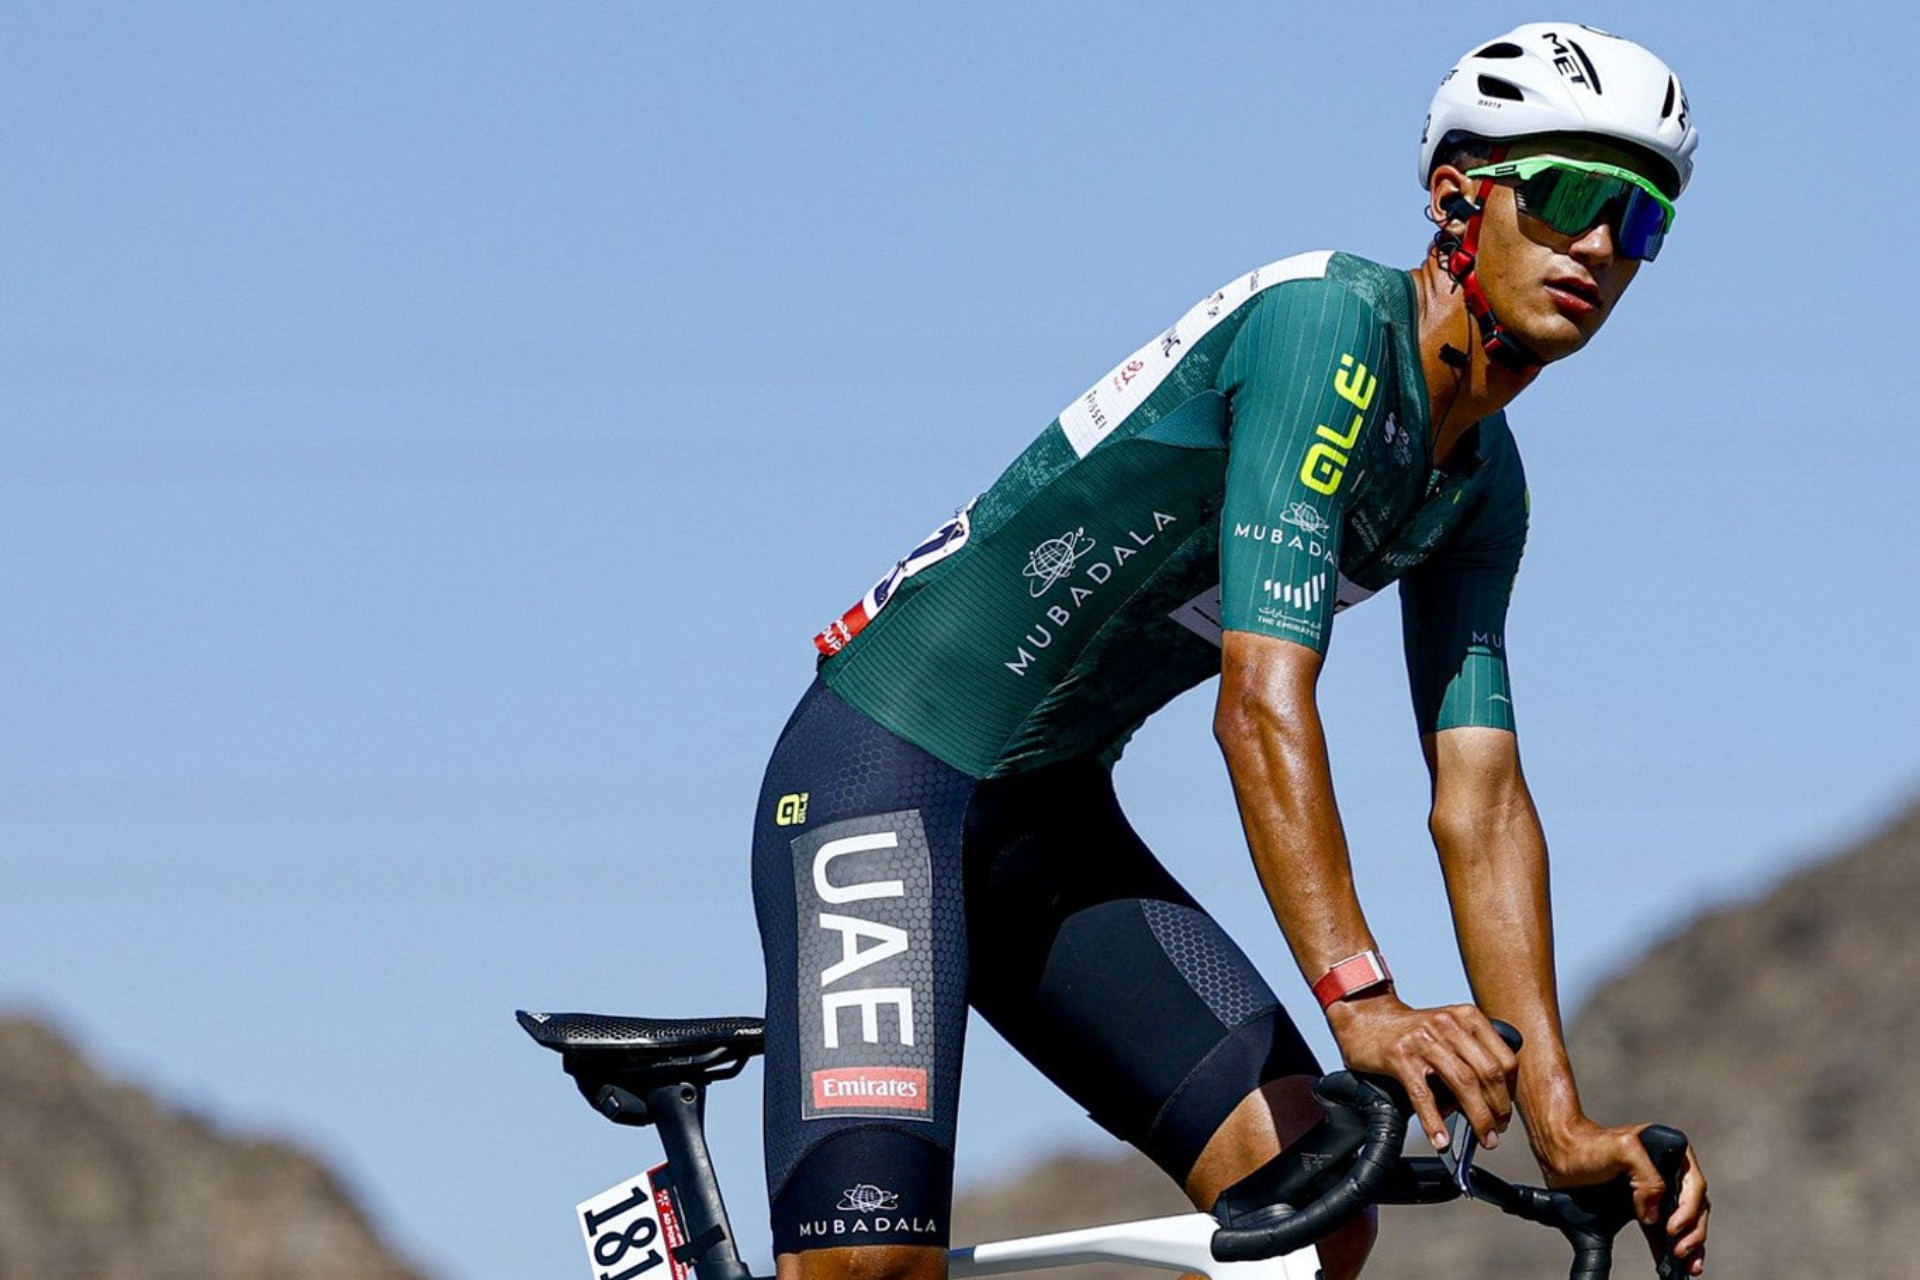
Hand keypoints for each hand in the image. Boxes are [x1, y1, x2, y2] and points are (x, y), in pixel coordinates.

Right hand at [1323, 992, 1517, 1150]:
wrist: (1366, 1016)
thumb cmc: (1410, 1029)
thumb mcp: (1447, 1029)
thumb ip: (1470, 1054)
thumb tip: (1490, 1099)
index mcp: (1466, 1017)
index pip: (1504, 1058)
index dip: (1511, 1090)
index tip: (1507, 1109)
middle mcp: (1448, 1025)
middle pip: (1488, 1072)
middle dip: (1499, 1108)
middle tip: (1498, 1129)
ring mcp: (1423, 1040)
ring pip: (1463, 1083)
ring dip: (1478, 1117)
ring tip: (1482, 1137)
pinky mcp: (1399, 1057)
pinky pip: (1423, 1095)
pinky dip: (1435, 1122)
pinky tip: (1441, 1139)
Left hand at [1534, 1116, 1711, 1275]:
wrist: (1559, 1154)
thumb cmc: (1588, 1145)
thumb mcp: (1622, 1150)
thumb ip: (1647, 1177)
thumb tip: (1654, 1215)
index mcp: (1671, 1151)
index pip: (1693, 1185)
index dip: (1689, 1210)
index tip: (1672, 1229)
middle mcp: (1667, 1170)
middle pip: (1694, 1206)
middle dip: (1693, 1233)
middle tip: (1681, 1253)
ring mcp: (1656, 1189)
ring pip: (1683, 1220)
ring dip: (1688, 1244)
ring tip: (1686, 1265)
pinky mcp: (1642, 1205)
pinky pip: (1662, 1228)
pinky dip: (1668, 1245)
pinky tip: (1669, 1262)